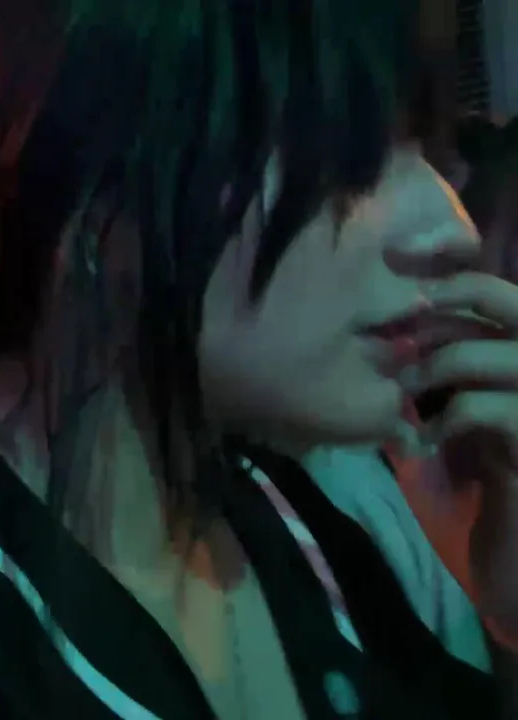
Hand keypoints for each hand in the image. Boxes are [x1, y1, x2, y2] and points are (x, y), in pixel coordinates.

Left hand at [402, 272, 517, 636]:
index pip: (493, 288)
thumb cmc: (488, 464)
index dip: (444, 280)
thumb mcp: (468, 398)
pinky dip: (439, 420)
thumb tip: (397, 318)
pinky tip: (421, 442)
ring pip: (480, 354)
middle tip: (395, 339)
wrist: (516, 539)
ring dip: (427, 371)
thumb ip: (450, 357)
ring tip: (402, 397)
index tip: (393, 283)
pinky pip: (478, 406)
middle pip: (501, 299)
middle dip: (437, 310)